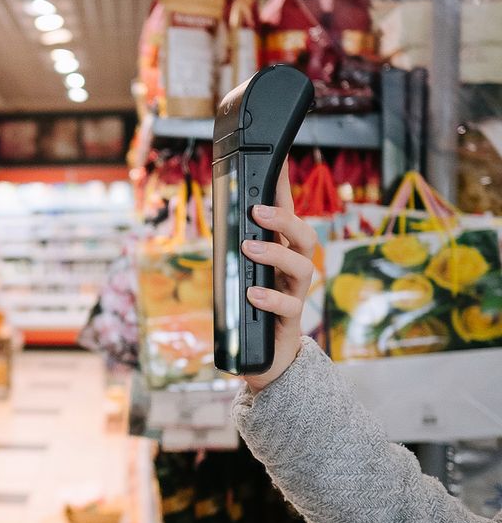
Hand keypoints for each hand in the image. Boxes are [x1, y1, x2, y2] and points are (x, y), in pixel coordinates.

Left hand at [241, 163, 317, 392]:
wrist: (263, 362)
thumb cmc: (248, 312)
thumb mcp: (238, 276)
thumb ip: (234, 252)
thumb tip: (217, 218)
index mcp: (279, 255)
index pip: (285, 217)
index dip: (283, 189)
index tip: (276, 161)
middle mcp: (292, 273)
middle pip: (305, 238)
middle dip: (284, 220)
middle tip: (257, 212)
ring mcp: (295, 296)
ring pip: (303, 268)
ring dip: (275, 254)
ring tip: (249, 248)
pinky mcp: (290, 324)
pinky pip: (289, 309)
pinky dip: (269, 299)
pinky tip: (253, 295)